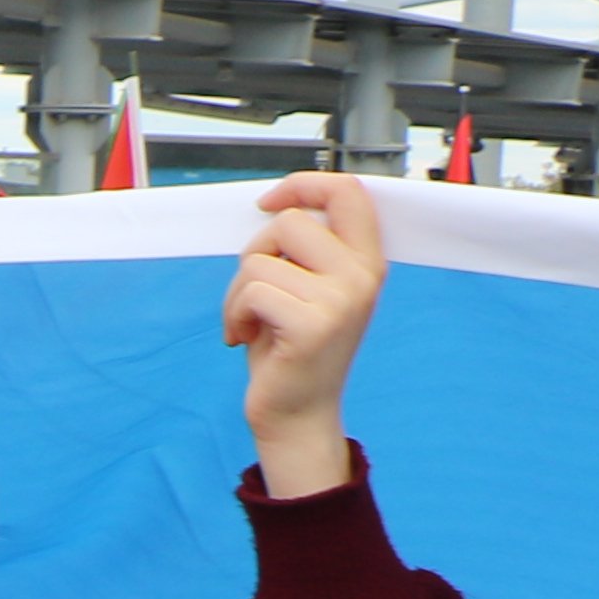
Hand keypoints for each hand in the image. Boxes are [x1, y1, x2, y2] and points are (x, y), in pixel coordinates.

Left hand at [224, 171, 380, 497]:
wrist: (297, 413)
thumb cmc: (292, 348)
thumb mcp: (308, 289)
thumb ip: (306, 250)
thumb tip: (278, 206)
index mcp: (366, 261)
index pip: (349, 193)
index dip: (305, 185)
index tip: (270, 200)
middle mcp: (362, 276)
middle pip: (291, 222)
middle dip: (255, 253)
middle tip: (254, 292)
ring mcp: (342, 300)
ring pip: (261, 259)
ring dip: (237, 292)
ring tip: (249, 321)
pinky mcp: (314, 324)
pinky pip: (252, 291)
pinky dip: (233, 315)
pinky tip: (243, 338)